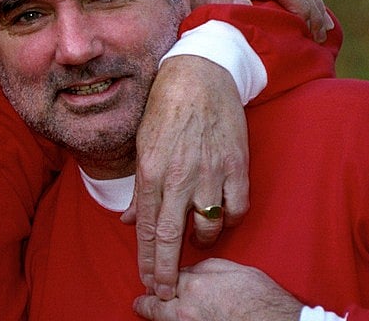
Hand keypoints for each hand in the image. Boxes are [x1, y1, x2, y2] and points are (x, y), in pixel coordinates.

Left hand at [121, 56, 247, 299]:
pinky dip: (229, 219)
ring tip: (196, 242)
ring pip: (208, 226)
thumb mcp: (141, 146)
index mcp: (151, 172)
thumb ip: (139, 189)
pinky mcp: (236, 166)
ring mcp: (210, 173)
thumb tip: (131, 221)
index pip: (148, 228)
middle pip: (173, 236)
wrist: (199, 77)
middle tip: (168, 291)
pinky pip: (236, 208)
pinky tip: (221, 218)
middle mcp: (179, 177)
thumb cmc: (164, 109)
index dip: (148, 259)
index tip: (149, 281)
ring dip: (201, 241)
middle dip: (169, 269)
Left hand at [133, 258, 303, 320]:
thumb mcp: (234, 270)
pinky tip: (175, 319)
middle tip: (142, 300)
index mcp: (195, 285)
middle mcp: (187, 310)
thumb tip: (190, 271)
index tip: (153, 280)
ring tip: (151, 310)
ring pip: (162, 320)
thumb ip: (205, 268)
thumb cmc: (263, 302)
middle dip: (147, 300)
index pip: (164, 277)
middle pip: (153, 303)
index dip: (159, 277)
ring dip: (158, 314)